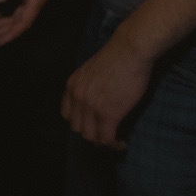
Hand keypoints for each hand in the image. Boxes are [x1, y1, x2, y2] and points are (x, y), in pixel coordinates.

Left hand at [61, 29, 153, 149]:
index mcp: (72, 86)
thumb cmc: (117, 57)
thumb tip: (96, 100)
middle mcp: (77, 97)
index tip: (92, 125)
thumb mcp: (91, 71)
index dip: (79, 123)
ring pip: (90, 137)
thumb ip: (88, 86)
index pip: (66, 114)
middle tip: (106, 135)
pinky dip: (114, 145)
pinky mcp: (109, 113)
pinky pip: (106, 138)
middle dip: (91, 135)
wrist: (130, 51)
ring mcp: (91, 106)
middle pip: (77, 128)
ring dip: (102, 143)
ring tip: (114, 141)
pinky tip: (122, 143)